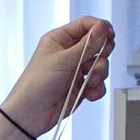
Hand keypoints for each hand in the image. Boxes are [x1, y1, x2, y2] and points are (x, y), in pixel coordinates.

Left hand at [0, 17, 114, 139]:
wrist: (30, 114)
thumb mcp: (63, 60)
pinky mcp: (80, 86)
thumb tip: (103, 27)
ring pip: (100, 64)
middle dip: (102, 53)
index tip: (110, 36)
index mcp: (60, 39)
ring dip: (99, 73)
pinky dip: (97, 88)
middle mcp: (68, 52)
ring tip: (89, 82)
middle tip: (98, 60)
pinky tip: (89, 94)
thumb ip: (87, 45)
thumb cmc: (36, 84)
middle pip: (98, 44)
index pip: (86, 25)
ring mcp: (75, 69)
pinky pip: (98, 83)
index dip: (100, 28)